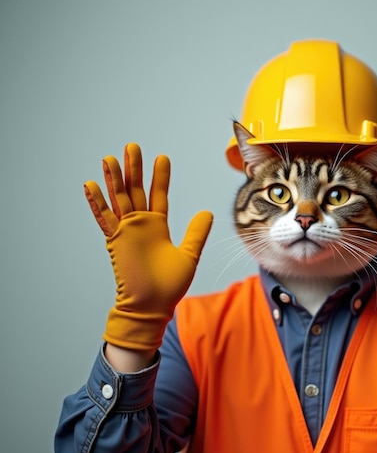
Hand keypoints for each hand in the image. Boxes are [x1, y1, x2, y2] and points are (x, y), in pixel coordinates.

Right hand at [85, 143, 212, 350]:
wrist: (152, 306)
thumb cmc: (170, 285)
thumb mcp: (188, 255)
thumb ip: (195, 233)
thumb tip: (207, 212)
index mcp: (158, 225)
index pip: (158, 194)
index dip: (160, 176)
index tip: (161, 157)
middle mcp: (141, 225)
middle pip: (136, 190)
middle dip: (134, 169)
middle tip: (132, 146)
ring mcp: (126, 231)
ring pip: (119, 199)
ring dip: (114, 179)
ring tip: (111, 157)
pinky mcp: (115, 241)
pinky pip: (104, 219)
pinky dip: (97, 203)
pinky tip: (91, 185)